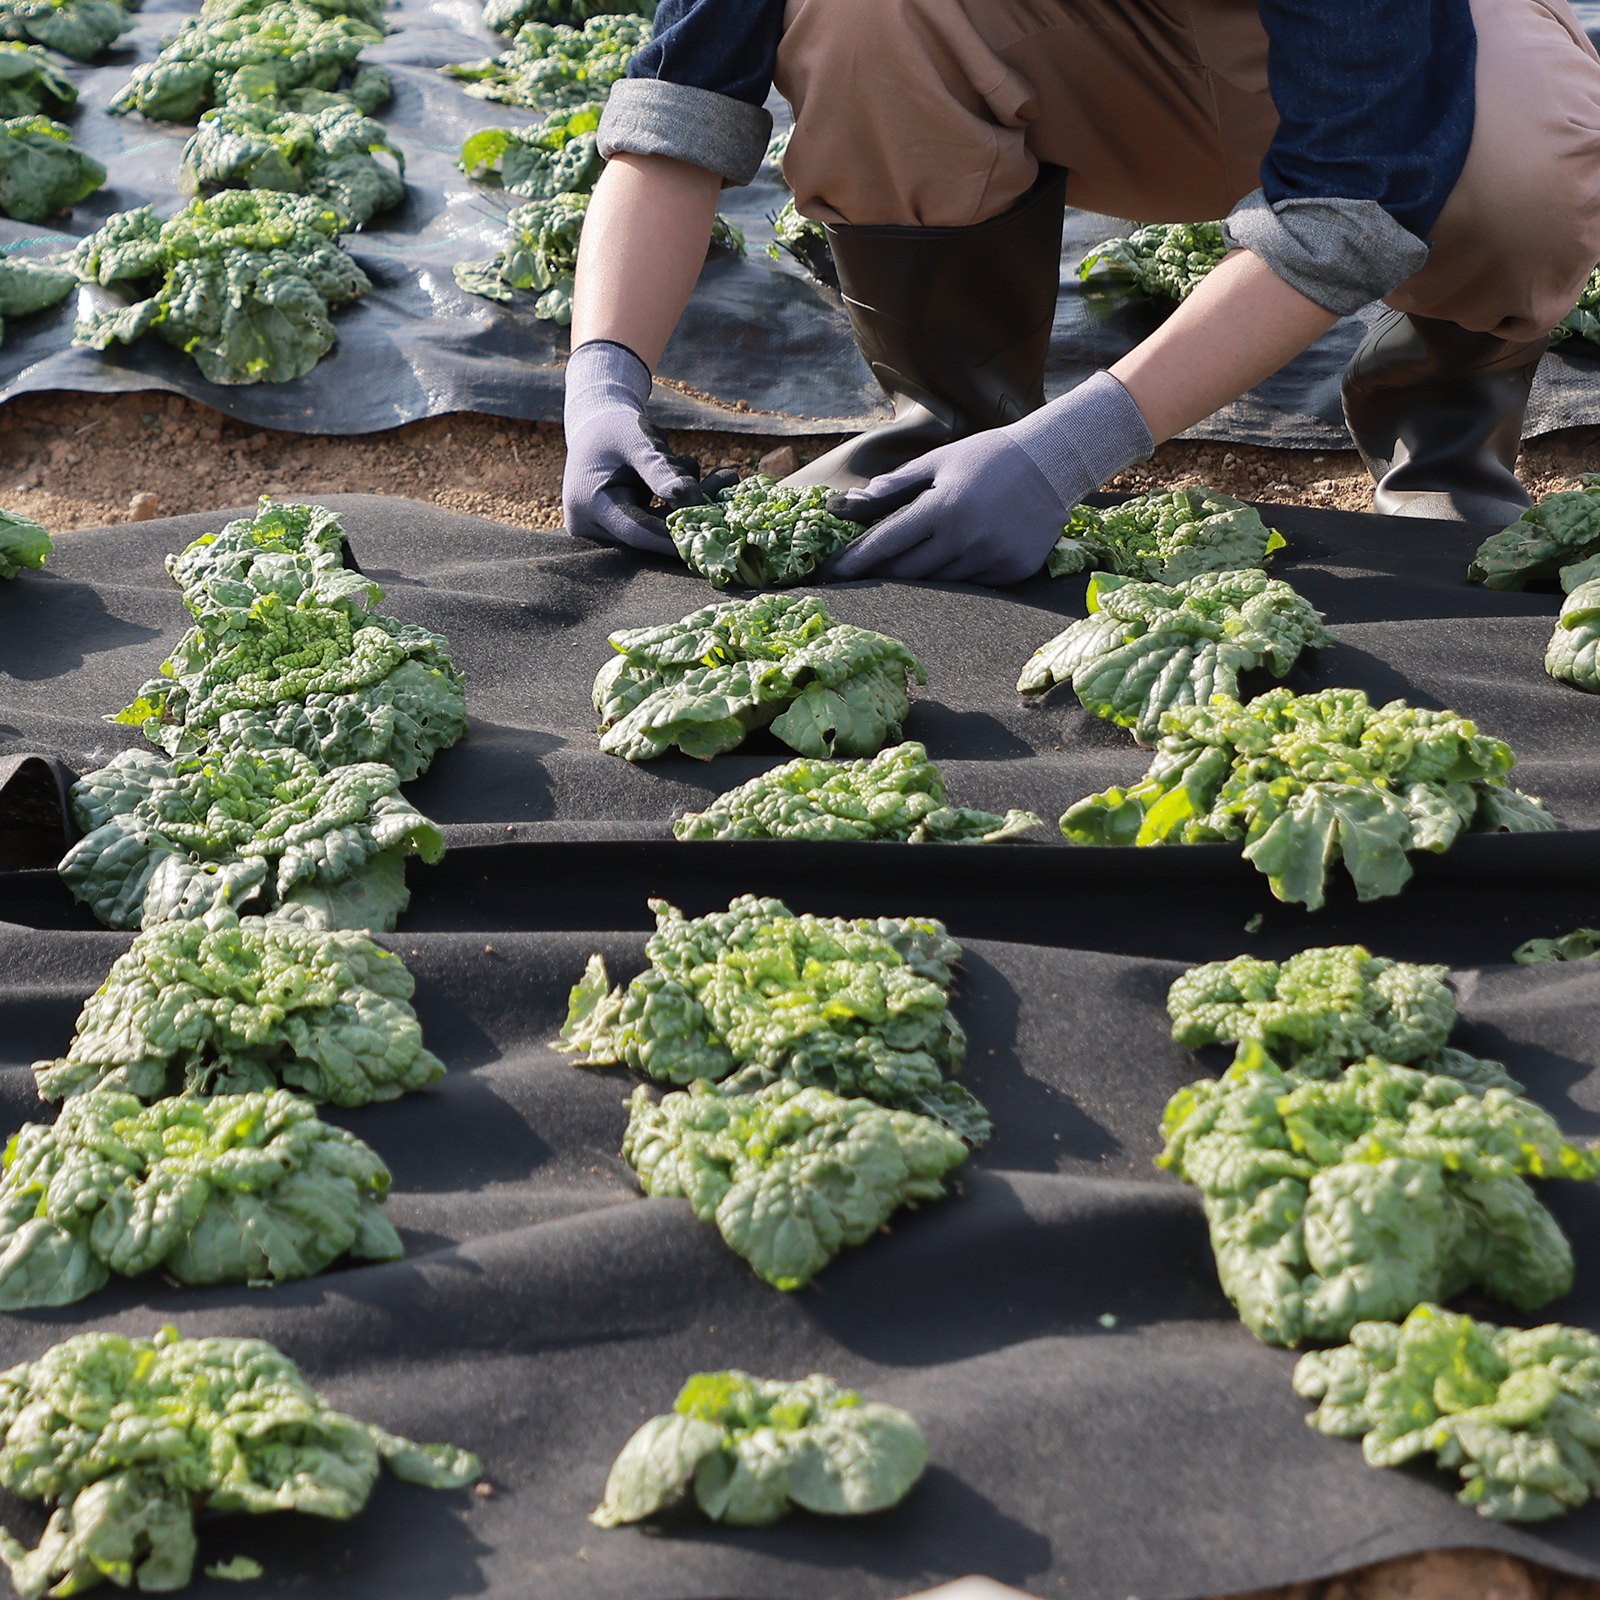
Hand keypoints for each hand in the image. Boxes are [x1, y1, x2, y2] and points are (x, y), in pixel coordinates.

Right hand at [562, 340, 715, 553]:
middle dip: (692, 514)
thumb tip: (697, 502)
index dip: (674, 535)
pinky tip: (712, 480)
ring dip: (694, 505)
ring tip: (725, 477)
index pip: (637, 531)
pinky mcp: (629, 526)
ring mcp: (611, 530)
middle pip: (651, 533)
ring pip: (661, 528)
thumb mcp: (637, 440)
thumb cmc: (615, 427)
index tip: (709, 532)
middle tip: (728, 494)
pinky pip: (662, 521)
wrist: (598, 424)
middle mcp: (595, 526)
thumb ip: (662, 471)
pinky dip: (685, 503)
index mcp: (589, 506)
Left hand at [823, 371, 1154, 584]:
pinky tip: (949, 566)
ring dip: (916, 581)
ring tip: (896, 576)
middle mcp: (965, 538)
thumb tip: (848, 505)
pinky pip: (971, 586)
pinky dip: (954, 579)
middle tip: (853, 581)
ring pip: (938, 585)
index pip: (886, 544)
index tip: (830, 574)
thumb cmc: (988, 457)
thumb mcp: (938, 461)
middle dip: (879, 576)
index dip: (855, 562)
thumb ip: (894, 486)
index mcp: (942, 508)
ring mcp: (991, 559)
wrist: (1054, 462)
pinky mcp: (1012, 572)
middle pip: (907, 573)